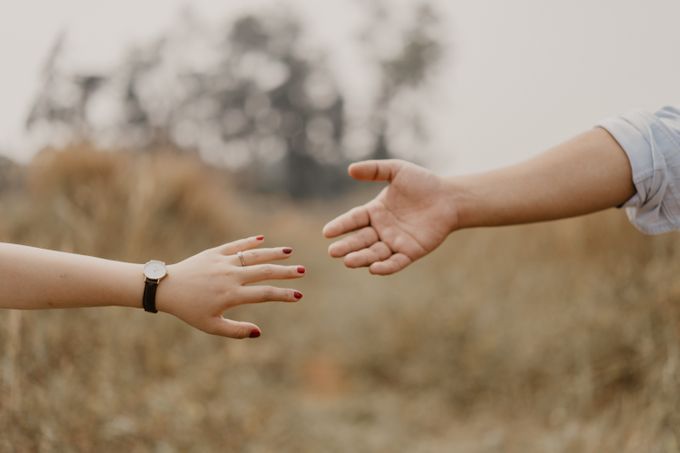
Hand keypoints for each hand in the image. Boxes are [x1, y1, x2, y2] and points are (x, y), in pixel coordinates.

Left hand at [157, 236, 304, 338]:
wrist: (166, 288)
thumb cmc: (189, 310)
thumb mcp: (211, 326)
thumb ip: (236, 330)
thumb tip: (259, 332)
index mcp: (231, 295)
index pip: (264, 294)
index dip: (283, 295)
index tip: (298, 296)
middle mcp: (230, 276)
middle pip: (264, 272)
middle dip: (285, 272)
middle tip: (302, 271)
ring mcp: (223, 262)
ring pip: (253, 255)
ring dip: (273, 253)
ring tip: (289, 252)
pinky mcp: (214, 252)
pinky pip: (236, 245)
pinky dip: (250, 242)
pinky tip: (263, 239)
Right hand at [323, 160, 457, 274]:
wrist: (450, 197)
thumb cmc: (423, 183)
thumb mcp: (397, 170)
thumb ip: (374, 169)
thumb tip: (350, 169)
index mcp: (375, 211)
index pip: (353, 219)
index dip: (340, 226)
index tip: (327, 232)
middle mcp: (381, 229)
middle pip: (360, 240)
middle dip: (347, 246)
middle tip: (333, 252)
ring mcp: (395, 242)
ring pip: (374, 253)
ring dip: (362, 258)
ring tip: (349, 261)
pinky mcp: (410, 252)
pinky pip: (395, 262)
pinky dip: (385, 267)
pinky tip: (375, 269)